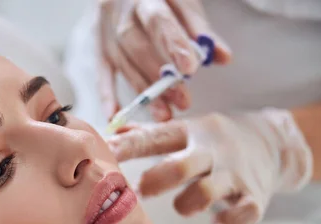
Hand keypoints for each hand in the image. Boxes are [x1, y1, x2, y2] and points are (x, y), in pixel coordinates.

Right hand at [95, 0, 231, 120]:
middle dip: (159, 76)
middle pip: (136, 46)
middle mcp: (119, 10)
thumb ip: (200, 29)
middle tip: (182, 100)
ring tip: (164, 113)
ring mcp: (104, 29)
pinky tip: (115, 115)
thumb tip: (223, 57)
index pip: (158, 20)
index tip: (189, 69)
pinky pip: (101, 72)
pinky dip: (106, 95)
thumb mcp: (182, 2)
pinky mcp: (97, 46)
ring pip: (122, 63)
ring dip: (143, 91)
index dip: (172, 45)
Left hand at [107, 110, 312, 223]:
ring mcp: (234, 175)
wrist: (273, 142)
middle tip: (141, 191)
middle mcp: (212, 151)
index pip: (154, 138)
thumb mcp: (185, 130)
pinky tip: (217, 221)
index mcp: (190, 133)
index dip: (127, 147)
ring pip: (206, 192)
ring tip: (182, 207)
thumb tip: (109, 133)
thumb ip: (148, 134)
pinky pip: (241, 214)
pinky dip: (228, 222)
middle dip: (157, 180)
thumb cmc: (214, 141)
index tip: (105, 155)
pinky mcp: (255, 197)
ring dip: (187, 204)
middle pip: (181, 166)